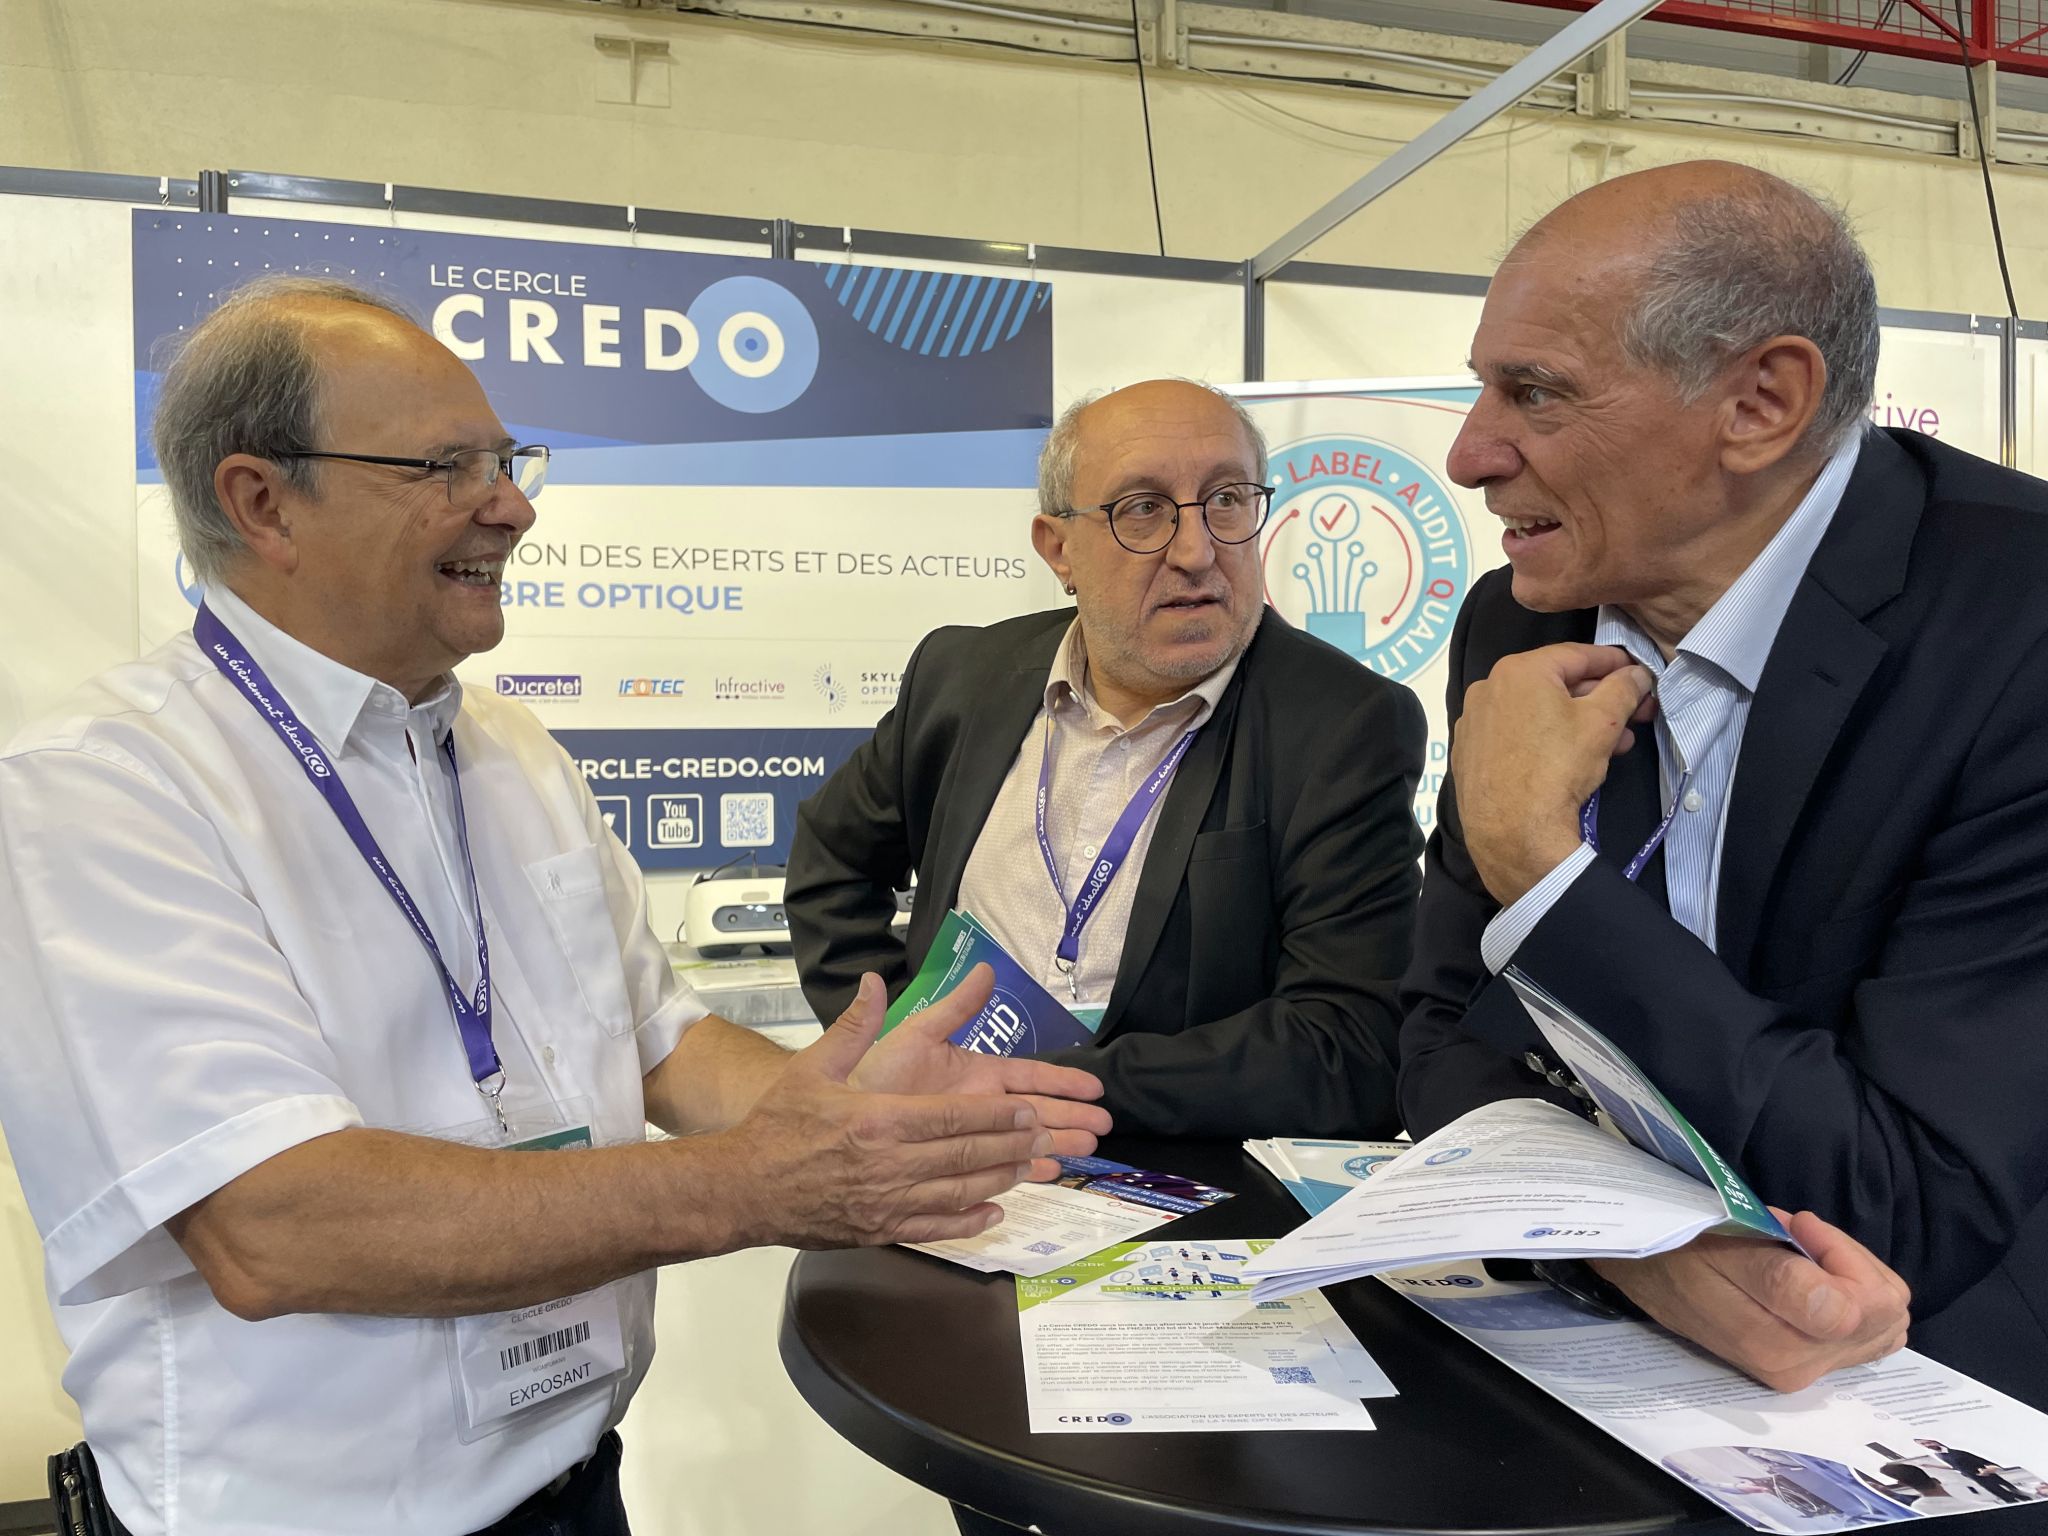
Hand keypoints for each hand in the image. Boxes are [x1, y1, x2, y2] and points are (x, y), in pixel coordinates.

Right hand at [714, 974, 1055, 1248]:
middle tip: (1046, 1134)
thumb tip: (874, 982)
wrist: (742, 1188)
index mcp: (879, 1120)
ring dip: (1000, 1179)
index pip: (955, 1117)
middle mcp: (890, 1164)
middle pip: (966, 1154)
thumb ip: (854, 1025)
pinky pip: (936, 1228)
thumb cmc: (777, 1125)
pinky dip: (969, 1223)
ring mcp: (887, 1202)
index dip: (997, 1114)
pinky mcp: (880, 1229)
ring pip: (959, 1192)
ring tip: (1031, 1166)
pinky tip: (993, 1213)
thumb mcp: (813, 1066)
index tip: (1027, 1107)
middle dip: (1011, 1144)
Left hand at [850, 966, 1111, 1173]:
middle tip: (1103, 1127)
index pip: (1031, 1078)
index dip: (1064, 1082)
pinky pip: (997, 1170)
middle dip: (1070, 1118)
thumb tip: (984, 967)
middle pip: (1036, 1112)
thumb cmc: (877, 1074)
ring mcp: (971, 1136)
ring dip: (1054, 1145)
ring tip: (1085, 1151)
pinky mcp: (957, 1162)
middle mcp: (980, 1106)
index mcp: (978, 1075)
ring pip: (1023, 1142)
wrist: (843, 1118)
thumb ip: (955, 1007)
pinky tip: (1045, 1176)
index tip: (1095, 1088)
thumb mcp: (918, 1033)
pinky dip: (1021, 1173)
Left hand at [1452, 643, 1655, 905]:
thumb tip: (1637, 674)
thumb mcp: (1602, 722)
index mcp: (1517, 670)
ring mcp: (1474, 723)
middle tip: (1637, 713)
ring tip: (1618, 744)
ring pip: (1538, 713)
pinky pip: (1516, 736)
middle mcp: (1487, 688)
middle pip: (1556, 685)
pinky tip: (1574, 759)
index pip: (1576, 655)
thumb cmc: (1558, 767)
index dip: (1613, 661)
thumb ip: (1624, 689)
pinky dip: (1547, 740)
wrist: (1512, 833)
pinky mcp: (1470, 754)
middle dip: (1601, 699)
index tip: (1637, 671)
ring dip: (1580, 723)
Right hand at [1590, 1210, 1910, 1392]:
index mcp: (1779, 1340)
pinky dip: (1854, 1299)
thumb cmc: (1683, 1242)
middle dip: (1852, 1263)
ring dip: (1855, 1280)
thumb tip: (1843, 1302)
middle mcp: (1798, 1368)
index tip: (1798, 1225)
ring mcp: (1805, 1373)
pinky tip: (1814, 1279)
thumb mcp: (1725, 1242)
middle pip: (1885, 1315)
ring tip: (1803, 1257)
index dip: (1844, 1252)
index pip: (1868, 1303)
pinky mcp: (1807, 1368)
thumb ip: (1785, 1277)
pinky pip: (1870, 1336)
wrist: (1645, 1266)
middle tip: (1799, 1236)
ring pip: (1885, 1325)